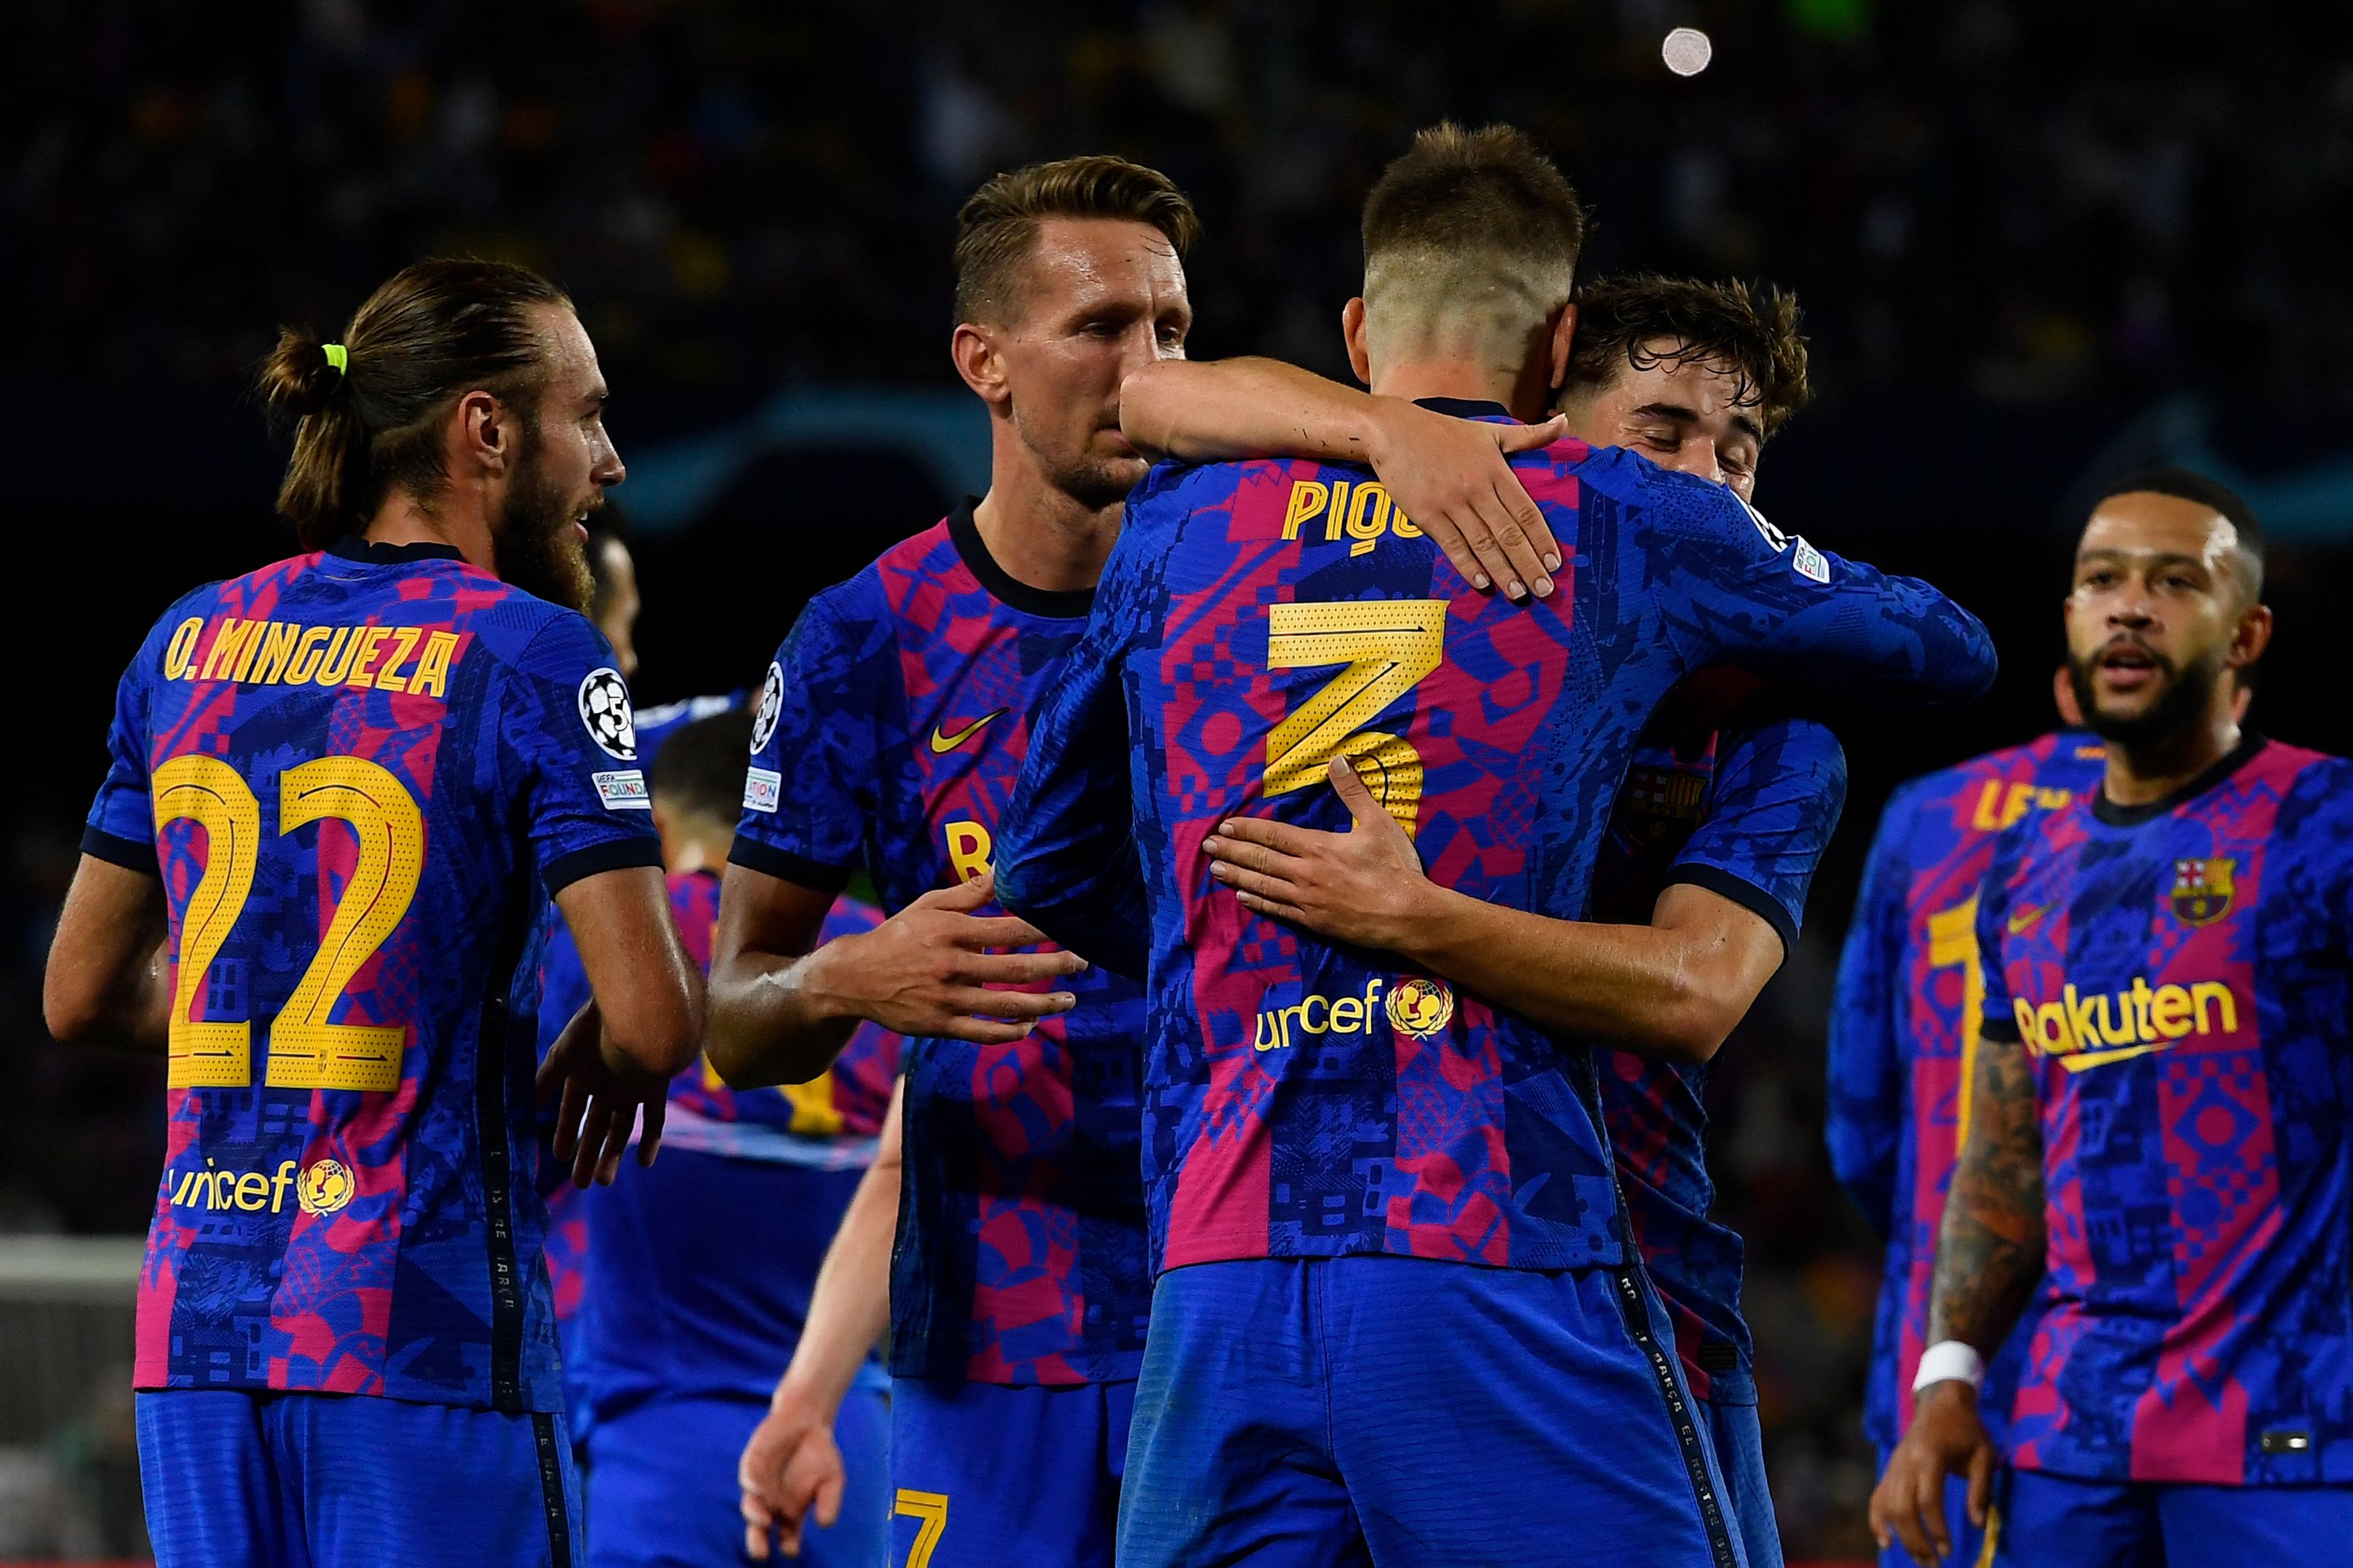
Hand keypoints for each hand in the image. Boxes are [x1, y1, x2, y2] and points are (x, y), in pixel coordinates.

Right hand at [534, 998, 671, 1188]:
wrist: (635, 1009)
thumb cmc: (593, 1030)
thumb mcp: (562, 1058)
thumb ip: (544, 1082)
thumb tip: (522, 1108)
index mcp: (584, 1076)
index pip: (574, 1112)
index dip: (567, 1134)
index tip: (559, 1158)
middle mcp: (608, 1085)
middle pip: (598, 1126)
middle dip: (589, 1154)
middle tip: (582, 1184)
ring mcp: (632, 1087)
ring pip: (622, 1127)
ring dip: (613, 1154)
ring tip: (603, 1181)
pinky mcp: (656, 1087)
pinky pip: (655, 1119)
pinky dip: (650, 1139)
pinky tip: (644, 1163)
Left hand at [740, 1385, 845, 1559]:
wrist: (809, 1421)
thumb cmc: (821, 1454)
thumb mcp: (833, 1480)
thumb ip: (830, 1502)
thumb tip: (825, 1524)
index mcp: (791, 1512)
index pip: (786, 1537)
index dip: (788, 1545)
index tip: (791, 1548)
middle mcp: (772, 1503)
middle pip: (761, 1529)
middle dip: (758, 1543)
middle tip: (761, 1553)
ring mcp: (760, 1485)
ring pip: (751, 1506)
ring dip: (754, 1514)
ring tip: (762, 1520)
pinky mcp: (752, 1464)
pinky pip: (748, 1478)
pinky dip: (751, 1484)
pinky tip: (757, 1489)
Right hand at [806, 870, 1085, 1043]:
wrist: (854, 977)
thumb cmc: (898, 935)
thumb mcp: (929, 906)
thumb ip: (970, 892)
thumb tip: (1003, 866)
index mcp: (951, 931)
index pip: (1008, 928)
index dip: (1044, 929)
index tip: (1072, 927)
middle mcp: (951, 966)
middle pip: (1015, 968)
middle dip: (1056, 965)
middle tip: (1083, 963)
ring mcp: (946, 999)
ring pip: (1006, 1005)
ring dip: (1043, 1003)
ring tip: (1070, 999)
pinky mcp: (940, 1026)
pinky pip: (984, 1033)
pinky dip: (1011, 1031)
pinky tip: (1031, 1024)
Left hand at [1202, 757, 1436, 951]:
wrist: (1408, 916)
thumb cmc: (1395, 867)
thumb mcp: (1378, 822)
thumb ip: (1354, 791)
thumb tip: (1337, 760)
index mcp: (1317, 847)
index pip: (1273, 834)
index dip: (1246, 829)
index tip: (1224, 825)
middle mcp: (1305, 873)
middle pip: (1260, 859)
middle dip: (1231, 851)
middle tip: (1206, 847)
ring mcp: (1306, 901)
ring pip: (1263, 885)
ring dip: (1237, 875)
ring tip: (1215, 870)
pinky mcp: (1313, 922)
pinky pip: (1277, 910)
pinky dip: (1257, 902)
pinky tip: (1243, 897)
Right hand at [1365, 397, 1566, 600]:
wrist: (1394, 430)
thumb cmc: (1444, 431)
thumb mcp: (1491, 430)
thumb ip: (1530, 435)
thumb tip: (1564, 421)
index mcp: (1495, 470)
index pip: (1526, 511)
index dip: (1542, 539)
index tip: (1555, 564)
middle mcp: (1477, 489)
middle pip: (1509, 533)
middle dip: (1528, 563)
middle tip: (1545, 589)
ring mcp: (1451, 503)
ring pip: (1483, 543)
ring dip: (1503, 571)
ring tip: (1518, 593)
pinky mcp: (1426, 515)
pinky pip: (1452, 545)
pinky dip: (1468, 565)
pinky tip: (1482, 583)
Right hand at [1869, 1380, 1997, 1565]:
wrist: (1940, 1402)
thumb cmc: (1966, 1430)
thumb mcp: (1983, 1455)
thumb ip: (1981, 1490)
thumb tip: (1979, 1525)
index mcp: (1930, 1457)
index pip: (1928, 1500)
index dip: (1937, 1528)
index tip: (1949, 1550)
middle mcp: (1906, 1463)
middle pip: (1902, 1508)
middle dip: (1916, 1540)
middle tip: (1932, 1564)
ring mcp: (1894, 1466)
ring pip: (1888, 1506)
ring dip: (1901, 1536)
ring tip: (1920, 1558)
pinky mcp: (1890, 1470)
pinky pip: (1877, 1498)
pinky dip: (1877, 1521)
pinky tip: (1885, 1542)